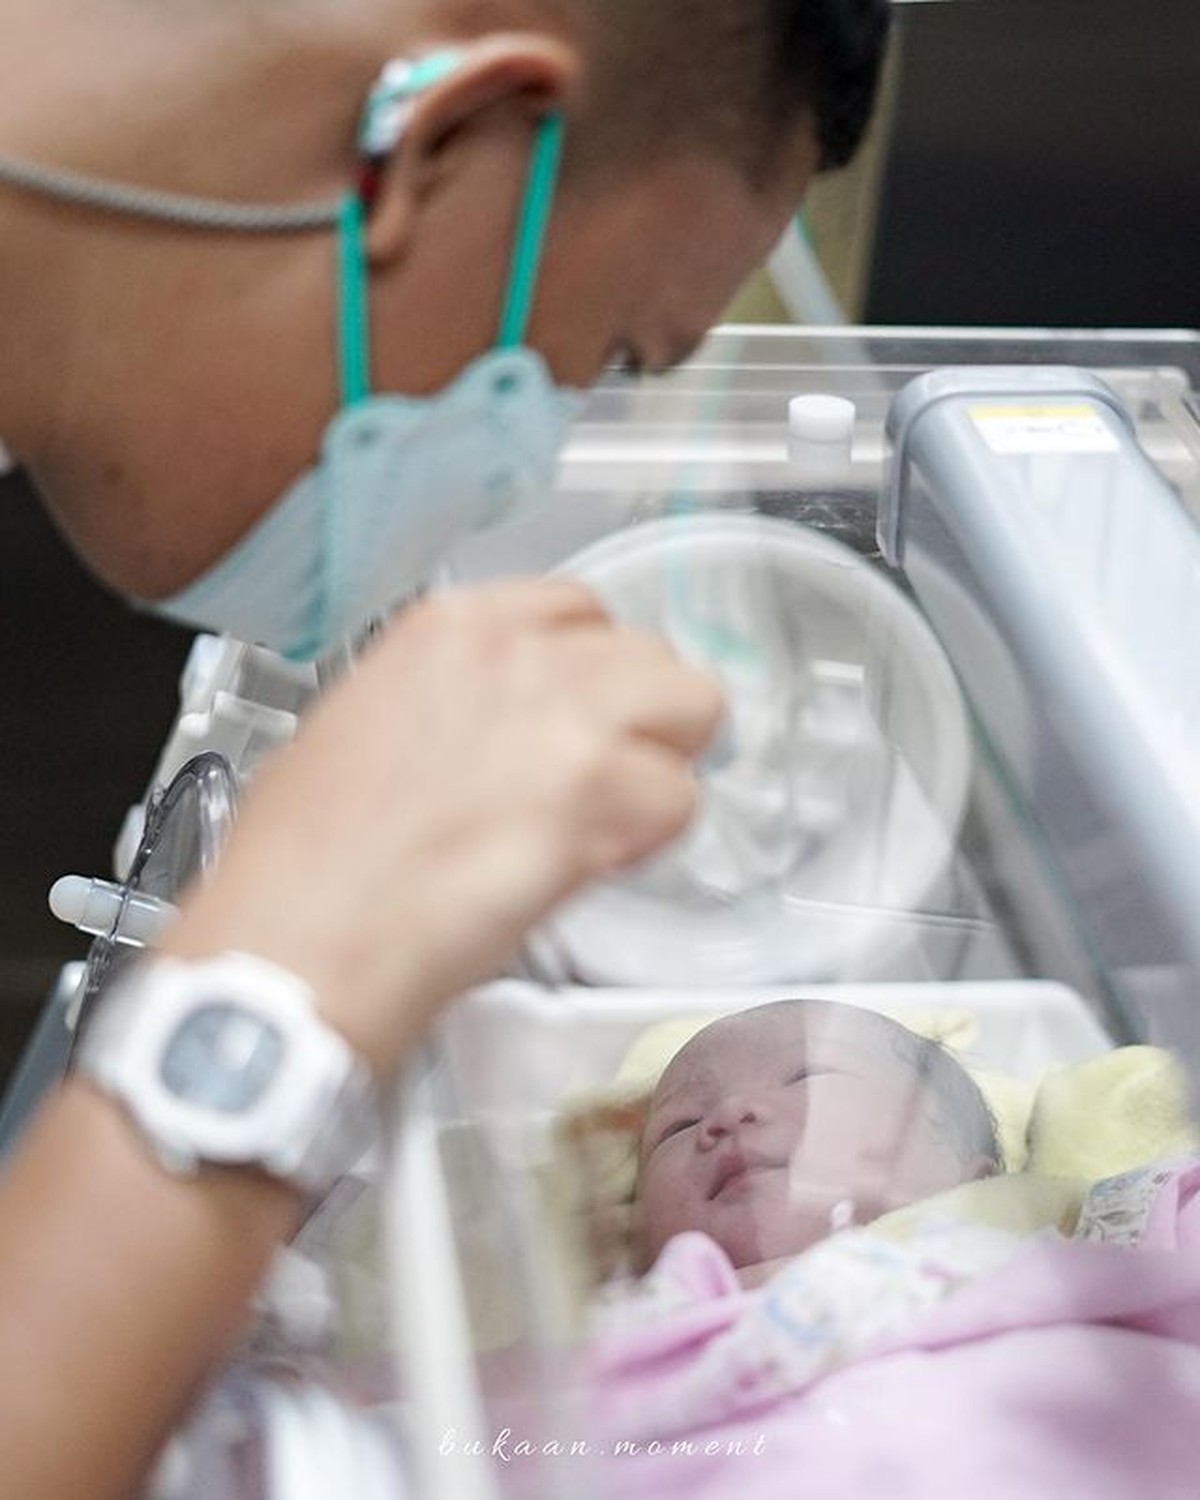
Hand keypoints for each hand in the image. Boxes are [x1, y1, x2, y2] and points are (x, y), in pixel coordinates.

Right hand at [161, 579, 722, 1075]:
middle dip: (643, 718)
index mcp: (452, 628)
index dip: (591, 672)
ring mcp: (569, 716)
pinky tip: (594, 867)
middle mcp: (522, 654)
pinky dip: (651, 841)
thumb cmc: (305, 860)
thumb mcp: (365, 727)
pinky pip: (680, 801)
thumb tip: (503, 734)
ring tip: (609, 826)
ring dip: (662, 771)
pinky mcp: (601, 794)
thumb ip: (457, 705)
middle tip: (606, 781)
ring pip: (694, 708)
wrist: (301, 940)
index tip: (582, 716)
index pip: (579, 611)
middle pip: (650, 655)